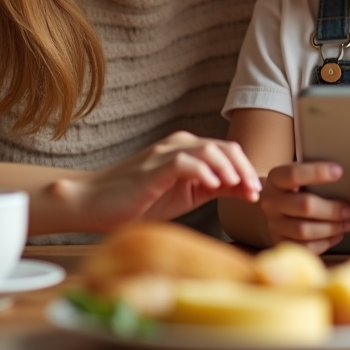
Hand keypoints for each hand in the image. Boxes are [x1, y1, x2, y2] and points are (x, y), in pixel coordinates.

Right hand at [61, 131, 262, 231]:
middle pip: (224, 147)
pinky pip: (183, 162)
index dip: (246, 169)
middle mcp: (179, 146)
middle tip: (253, 192)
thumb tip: (246, 188)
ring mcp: (164, 154)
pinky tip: (213, 186)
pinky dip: (203, 171)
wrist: (93, 203)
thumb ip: (213, 188)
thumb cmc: (138, 201)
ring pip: (207, 149)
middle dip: (244, 169)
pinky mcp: (152, 169)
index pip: (227, 151)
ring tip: (238, 188)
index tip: (257, 194)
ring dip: (228, 169)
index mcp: (188, 150)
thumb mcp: (186, 195)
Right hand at [260, 161, 349, 253]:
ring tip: (347, 223)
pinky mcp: (281, 242)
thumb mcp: (297, 175)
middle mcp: (271, 202)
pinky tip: (337, 235)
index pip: (294, 174)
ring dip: (331, 228)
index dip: (317, 172)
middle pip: (304, 206)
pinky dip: (325, 242)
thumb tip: (340, 173)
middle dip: (331, 209)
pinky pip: (305, 247)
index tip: (339, 172)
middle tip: (348, 209)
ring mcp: (274, 224)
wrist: (274, 207)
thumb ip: (313, 174)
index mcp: (275, 179)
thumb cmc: (294, 188)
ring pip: (304, 230)